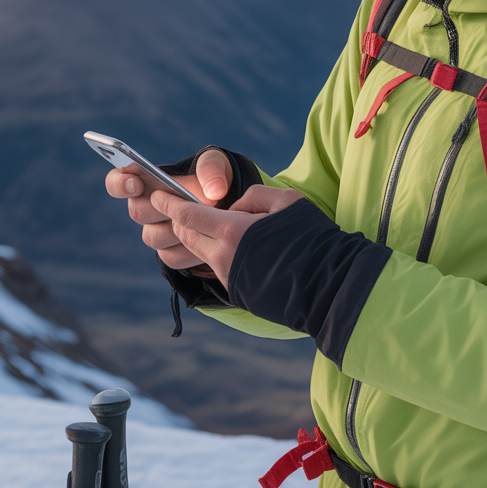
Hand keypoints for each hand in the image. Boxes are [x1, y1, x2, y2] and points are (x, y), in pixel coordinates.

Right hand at [105, 149, 233, 271]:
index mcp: (146, 180)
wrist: (228, 207)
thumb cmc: (214, 179)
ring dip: (176, 230)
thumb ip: (212, 169)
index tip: (136, 183)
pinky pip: (172, 257)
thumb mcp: (217, 165)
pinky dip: (190, 251)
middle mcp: (145, 207)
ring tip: (202, 223)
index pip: (116, 182)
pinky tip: (209, 243)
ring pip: (153, 237)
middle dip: (160, 208)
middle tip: (184, 204)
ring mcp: (156, 232)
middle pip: (137, 212)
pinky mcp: (170, 252)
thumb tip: (213, 191)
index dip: (120, 183)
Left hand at [151, 184, 303, 287]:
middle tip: (176, 207)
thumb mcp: (286, 200)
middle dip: (177, 220)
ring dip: (196, 238)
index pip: (187, 216)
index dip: (169, 204)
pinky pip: (218, 267)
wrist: (328, 285)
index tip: (158, 195)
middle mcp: (223, 257)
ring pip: (199, 254)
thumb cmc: (312, 237)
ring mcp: (229, 278)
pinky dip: (216, 252)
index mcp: (232, 231)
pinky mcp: (237, 292)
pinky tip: (234, 245)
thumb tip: (233, 209)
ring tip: (207, 225)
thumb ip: (252, 197)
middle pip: (186, 236)